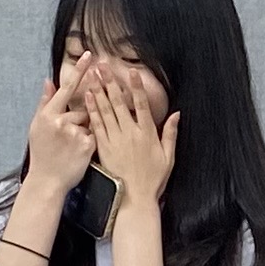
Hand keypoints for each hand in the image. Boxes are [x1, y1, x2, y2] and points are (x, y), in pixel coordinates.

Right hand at [20, 69, 96, 197]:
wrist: (47, 181)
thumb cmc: (42, 153)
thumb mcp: (37, 126)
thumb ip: (45, 103)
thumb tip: (48, 81)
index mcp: (49, 115)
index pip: (67, 88)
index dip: (79, 71)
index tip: (90, 56)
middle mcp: (61, 121)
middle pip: (82, 109)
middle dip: (80, 121)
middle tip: (67, 137)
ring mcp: (75, 133)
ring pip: (90, 123)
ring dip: (85, 132)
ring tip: (70, 148)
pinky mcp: (87, 145)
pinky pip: (96, 136)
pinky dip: (91, 143)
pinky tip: (79, 153)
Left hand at [82, 60, 177, 205]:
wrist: (135, 200)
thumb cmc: (153, 180)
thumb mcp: (168, 157)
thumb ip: (171, 134)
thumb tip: (177, 114)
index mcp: (147, 133)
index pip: (141, 104)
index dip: (135, 86)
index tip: (130, 71)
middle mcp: (130, 133)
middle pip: (119, 103)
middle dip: (110, 82)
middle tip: (103, 65)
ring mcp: (115, 140)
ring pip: (105, 111)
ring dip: (98, 91)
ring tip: (93, 75)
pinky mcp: (103, 148)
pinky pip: (96, 125)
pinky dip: (91, 110)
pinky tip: (87, 98)